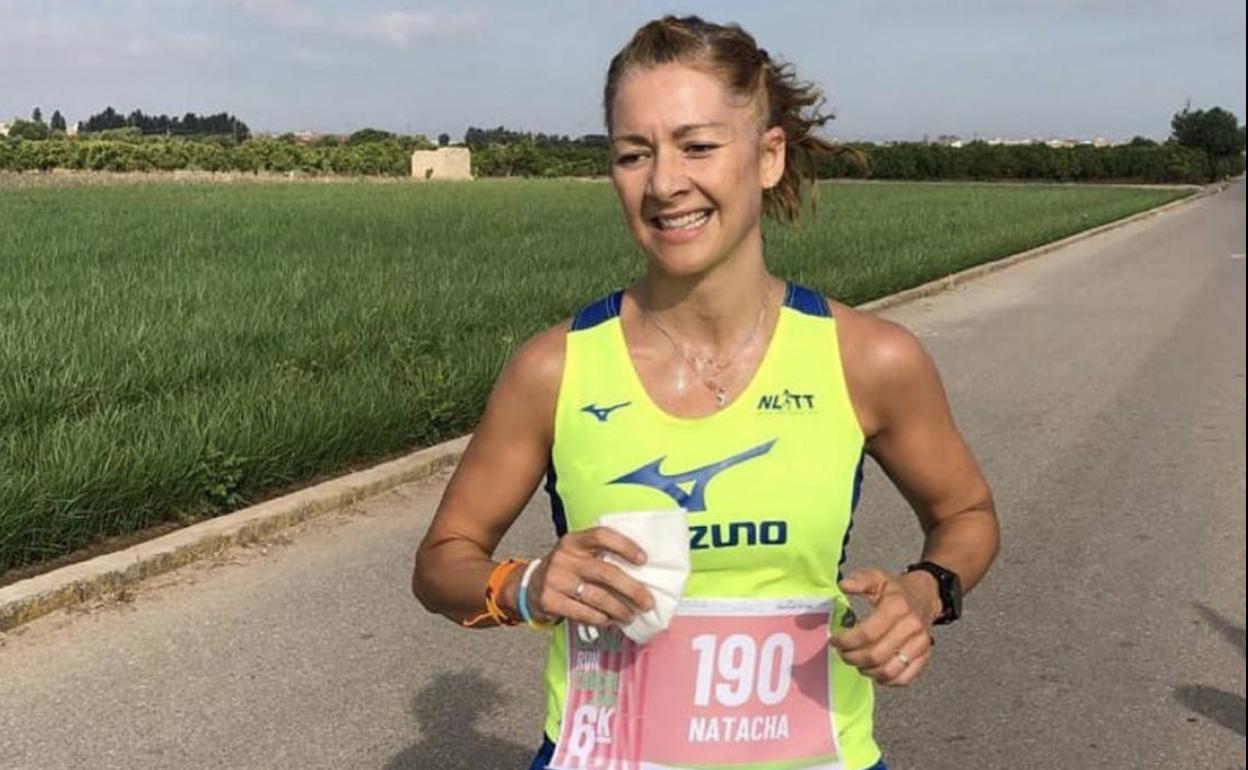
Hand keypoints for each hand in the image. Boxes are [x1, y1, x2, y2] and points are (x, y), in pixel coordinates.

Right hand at [518, 527, 654, 626]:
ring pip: (597, 597)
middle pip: (606, 572)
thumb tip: (642, 572)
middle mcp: (564, 557)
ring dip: (619, 609)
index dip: (625, 546)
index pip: (602, 536)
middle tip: (647, 602)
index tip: (643, 559)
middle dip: (632, 589)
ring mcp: (555, 579)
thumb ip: (601, 555)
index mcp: (574, 541)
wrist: (530, 586)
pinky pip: (583, 612)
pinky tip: (609, 620)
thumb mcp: (578, 553)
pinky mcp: (550, 600)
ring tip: (630, 615)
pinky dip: (601, 618)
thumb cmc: (566, 569)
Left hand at [827, 567, 936, 686]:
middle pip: (875, 655)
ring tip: (856, 661)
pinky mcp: (924, 657)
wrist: (924, 596)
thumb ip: (859, 580)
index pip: (867, 633)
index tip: (835, 640)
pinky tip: (873, 669)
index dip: (847, 640)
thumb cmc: (897, 590)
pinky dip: (885, 679)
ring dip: (866, 670)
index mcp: (897, 607)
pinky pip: (903, 678)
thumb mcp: (877, 578)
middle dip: (852, 657)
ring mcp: (920, 644)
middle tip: (842, 652)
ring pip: (888, 670)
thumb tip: (843, 585)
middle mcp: (911, 627)